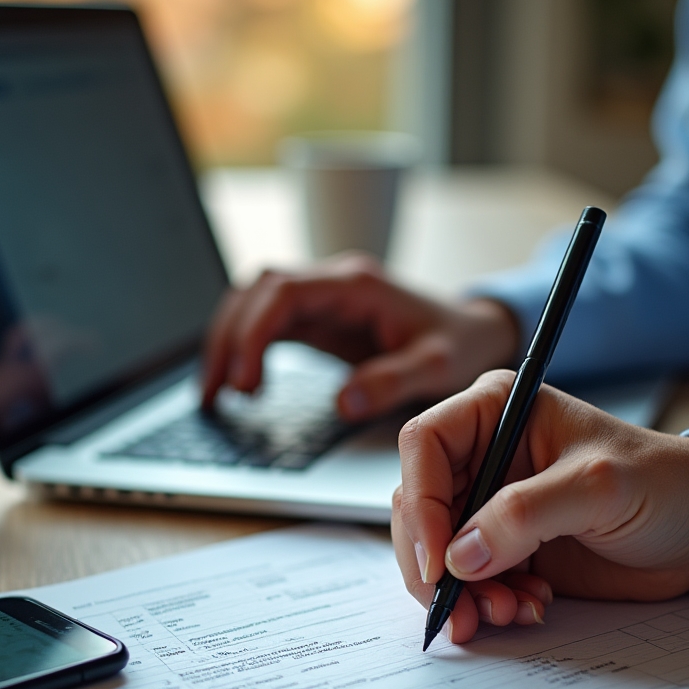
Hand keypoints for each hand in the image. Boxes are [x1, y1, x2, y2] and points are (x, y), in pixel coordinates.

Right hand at [202, 253, 518, 420]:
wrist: (474, 331)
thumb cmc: (458, 344)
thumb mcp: (437, 367)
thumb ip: (392, 382)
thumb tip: (342, 404)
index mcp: (356, 286)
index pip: (282, 293)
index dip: (253, 334)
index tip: (246, 382)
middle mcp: (332, 284)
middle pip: (255, 293)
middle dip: (227, 340)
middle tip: (217, 394)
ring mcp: (322, 300)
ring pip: (253, 304)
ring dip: (227, 343)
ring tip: (213, 393)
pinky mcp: (318, 319)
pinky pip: (267, 325)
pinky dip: (245, 349)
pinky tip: (237, 384)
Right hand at [392, 371, 688, 642]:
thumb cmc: (664, 483)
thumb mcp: (596, 487)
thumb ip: (524, 514)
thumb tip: (459, 555)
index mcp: (494, 412)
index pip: (424, 446)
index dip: (421, 503)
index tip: (438, 560)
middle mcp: (482, 455)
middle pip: (418, 506)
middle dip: (434, 563)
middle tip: (461, 605)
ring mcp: (488, 504)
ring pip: (436, 550)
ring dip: (461, 592)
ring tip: (507, 611)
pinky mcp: (502, 547)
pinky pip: (465, 580)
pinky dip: (483, 603)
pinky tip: (525, 608)